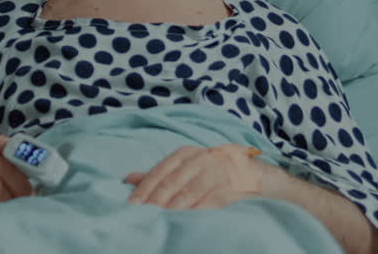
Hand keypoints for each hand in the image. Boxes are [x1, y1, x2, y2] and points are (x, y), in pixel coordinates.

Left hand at [125, 144, 267, 209]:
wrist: (249, 172)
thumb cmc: (209, 170)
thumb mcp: (184, 166)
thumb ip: (158, 174)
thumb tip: (129, 179)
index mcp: (185, 154)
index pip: (160, 172)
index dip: (145, 189)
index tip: (131, 205)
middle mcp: (199, 160)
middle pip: (172, 183)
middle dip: (155, 201)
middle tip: (141, 216)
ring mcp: (215, 174)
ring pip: (188, 194)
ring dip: (172, 209)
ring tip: (158, 221)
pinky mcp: (228, 190)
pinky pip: (208, 203)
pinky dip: (195, 213)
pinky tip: (183, 222)